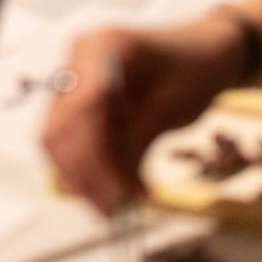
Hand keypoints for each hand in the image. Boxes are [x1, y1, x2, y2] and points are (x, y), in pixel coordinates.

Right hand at [41, 14, 247, 214]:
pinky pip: (72, 139)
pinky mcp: (79, 101)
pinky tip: (112, 193)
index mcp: (99, 49)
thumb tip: (115, 191)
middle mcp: (77, 61)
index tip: (128, 193)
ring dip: (83, 177)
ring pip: (58, 138)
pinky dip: (88, 170)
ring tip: (114, 209)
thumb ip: (136, 142)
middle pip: (61, 126)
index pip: (85, 107)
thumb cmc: (193, 72)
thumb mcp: (169, 107)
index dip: (101, 155)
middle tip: (114, 212)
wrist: (202, 53)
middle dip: (85, 174)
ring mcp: (75, 79)